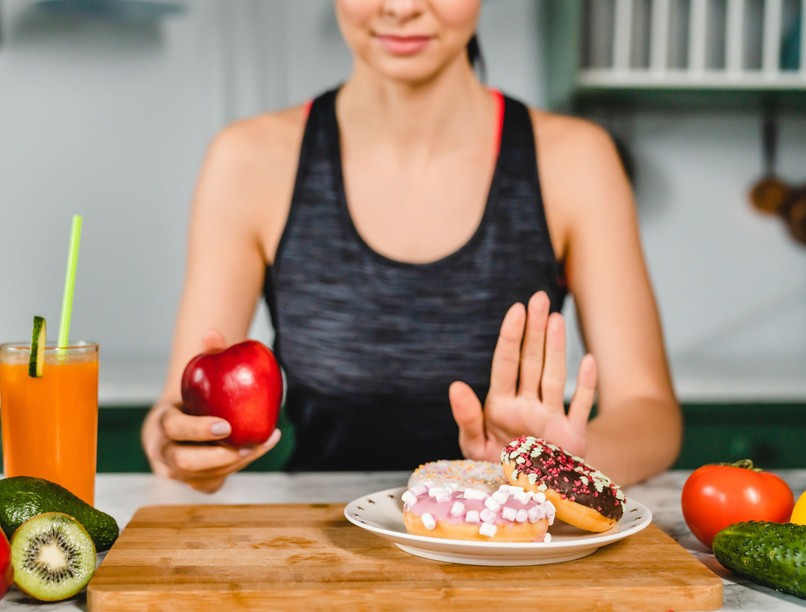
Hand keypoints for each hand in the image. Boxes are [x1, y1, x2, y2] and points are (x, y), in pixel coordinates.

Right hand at [143, 330, 281, 492]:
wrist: (187, 422)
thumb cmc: (196, 394)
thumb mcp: (199, 375)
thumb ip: (209, 353)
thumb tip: (214, 332)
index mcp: (161, 425)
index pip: (174, 430)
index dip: (197, 430)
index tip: (226, 425)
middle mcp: (165, 454)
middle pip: (184, 463)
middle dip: (216, 457)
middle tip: (246, 445)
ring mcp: (179, 474)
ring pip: (205, 478)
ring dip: (238, 463)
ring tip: (264, 441)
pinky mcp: (198, 483)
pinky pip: (217, 482)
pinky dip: (242, 468)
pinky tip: (264, 445)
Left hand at [449, 291, 596, 461]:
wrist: (527, 499)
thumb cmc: (497, 468)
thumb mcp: (474, 446)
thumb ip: (466, 417)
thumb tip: (456, 385)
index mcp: (501, 405)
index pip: (506, 364)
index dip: (510, 337)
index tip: (516, 309)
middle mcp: (527, 405)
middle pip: (531, 361)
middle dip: (535, 330)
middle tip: (539, 298)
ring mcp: (551, 418)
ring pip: (553, 376)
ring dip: (556, 348)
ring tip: (555, 318)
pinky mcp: (572, 437)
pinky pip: (580, 407)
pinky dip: (585, 386)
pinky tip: (588, 360)